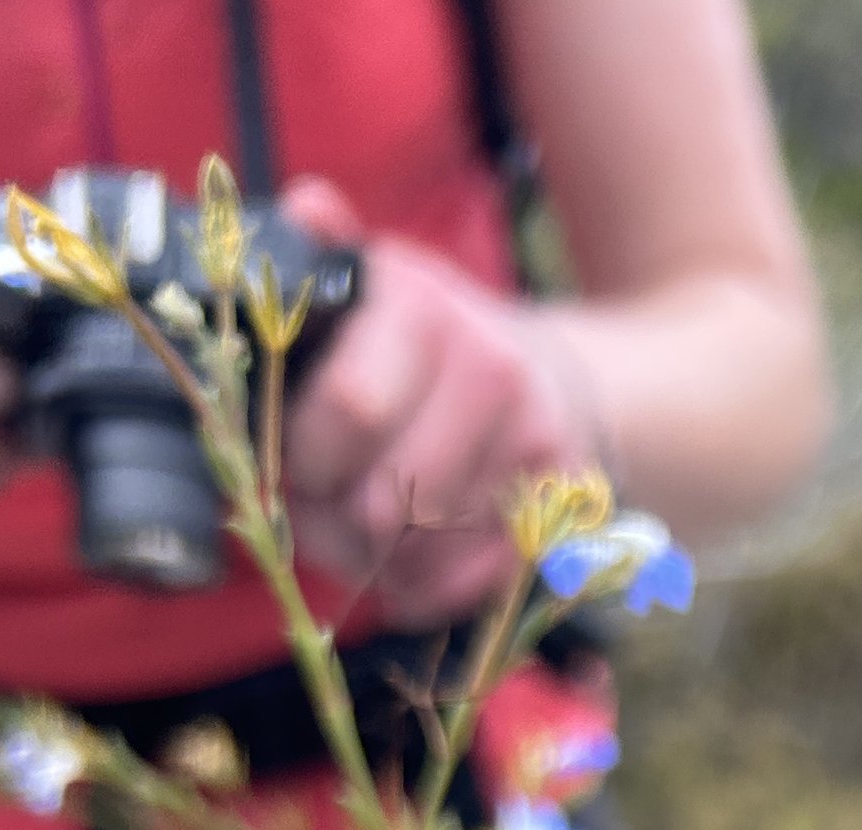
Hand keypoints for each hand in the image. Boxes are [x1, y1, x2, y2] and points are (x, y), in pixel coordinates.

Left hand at [279, 180, 598, 624]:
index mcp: (422, 303)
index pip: (349, 409)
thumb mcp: (370, 290)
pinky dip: (427, 588)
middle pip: (384, 499)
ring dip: (379, 561)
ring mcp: (536, 439)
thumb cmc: (420, 353)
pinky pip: (469, 584)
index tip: (299, 462)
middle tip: (330, 508)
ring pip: (424, 552)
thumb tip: (306, 208)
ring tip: (370, 532)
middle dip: (337, 522)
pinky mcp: (563, 507)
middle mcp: (490, 365)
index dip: (305, 459)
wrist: (547, 384)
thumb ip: (322, 254)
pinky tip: (415, 559)